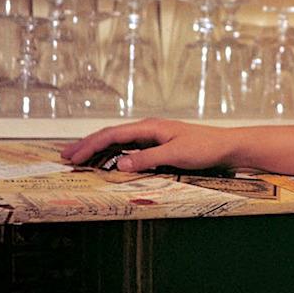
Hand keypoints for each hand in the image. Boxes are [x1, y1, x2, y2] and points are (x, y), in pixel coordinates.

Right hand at [61, 119, 236, 172]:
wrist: (228, 146)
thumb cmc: (206, 148)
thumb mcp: (176, 155)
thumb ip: (147, 159)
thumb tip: (119, 165)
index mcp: (150, 127)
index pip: (112, 135)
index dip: (90, 146)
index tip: (72, 156)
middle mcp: (149, 129)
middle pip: (111, 136)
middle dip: (87, 146)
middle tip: (65, 157)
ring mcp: (154, 137)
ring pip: (119, 142)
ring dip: (98, 150)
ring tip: (79, 158)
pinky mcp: (159, 146)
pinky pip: (130, 148)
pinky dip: (114, 154)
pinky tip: (107, 161)